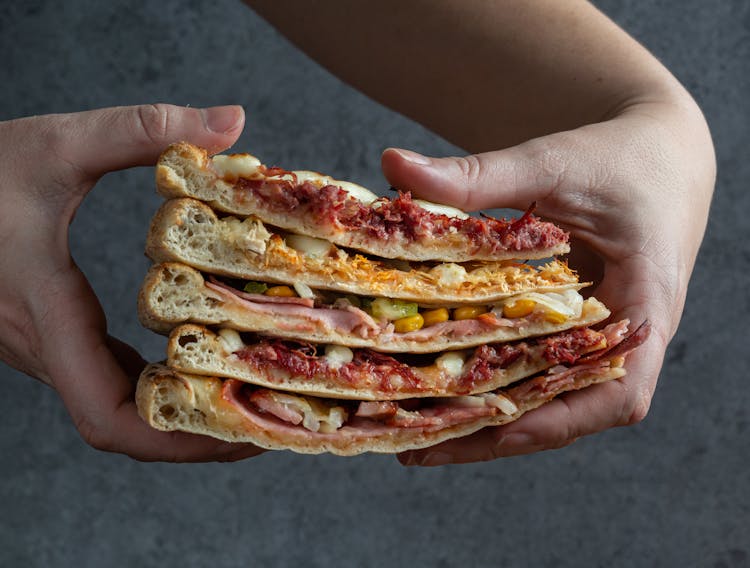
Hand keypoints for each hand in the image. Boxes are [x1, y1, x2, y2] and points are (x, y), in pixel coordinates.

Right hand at [0, 104, 263, 460]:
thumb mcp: (57, 142)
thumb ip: (143, 129)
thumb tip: (232, 120)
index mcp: (47, 314)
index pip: (107, 414)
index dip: (176, 440)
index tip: (240, 433)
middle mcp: (45, 347)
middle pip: (124, 428)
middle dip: (195, 438)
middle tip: (264, 424)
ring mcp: (43, 347)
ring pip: (114, 409)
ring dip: (177, 418)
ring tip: (244, 402)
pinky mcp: (48, 335)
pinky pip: (105, 380)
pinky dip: (153, 387)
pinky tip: (191, 367)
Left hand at [384, 98, 714, 464]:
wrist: (655, 152)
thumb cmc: (618, 157)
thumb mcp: (551, 163)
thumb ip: (478, 174)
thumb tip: (392, 163)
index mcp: (648, 300)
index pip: (620, 388)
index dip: (561, 419)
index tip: (498, 429)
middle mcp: (628, 335)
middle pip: (571, 408)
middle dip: (498, 434)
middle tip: (420, 447)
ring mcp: (602, 337)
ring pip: (552, 396)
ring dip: (491, 419)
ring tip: (418, 436)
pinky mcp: (577, 329)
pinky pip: (541, 367)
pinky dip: (497, 383)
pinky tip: (444, 389)